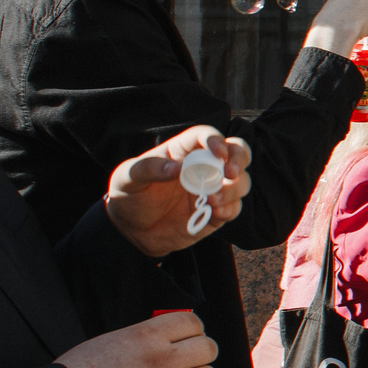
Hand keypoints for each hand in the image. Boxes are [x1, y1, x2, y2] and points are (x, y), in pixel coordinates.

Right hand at [59, 312, 217, 367]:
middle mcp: (163, 360)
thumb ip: (143, 340)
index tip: (189, 338)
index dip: (193, 330)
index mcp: (146, 336)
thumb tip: (168, 340)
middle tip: (190, 361)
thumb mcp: (110, 342)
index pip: (192, 323)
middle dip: (201, 353)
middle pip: (208, 349)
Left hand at [105, 128, 251, 257]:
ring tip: (212, 200)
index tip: (218, 154)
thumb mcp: (127, 179)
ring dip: (234, 189)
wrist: (132, 232)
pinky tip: (214, 213)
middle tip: (231, 173)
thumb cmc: (129, 197)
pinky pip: (234, 207)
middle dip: (240, 159)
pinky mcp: (216, 212)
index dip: (216, 140)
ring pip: (241, 181)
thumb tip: (176, 167)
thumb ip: (148, 169)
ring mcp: (212, 189)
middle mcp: (203, 167)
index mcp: (182, 151)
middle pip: (236, 152)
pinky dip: (230, 209)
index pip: (205, 136)